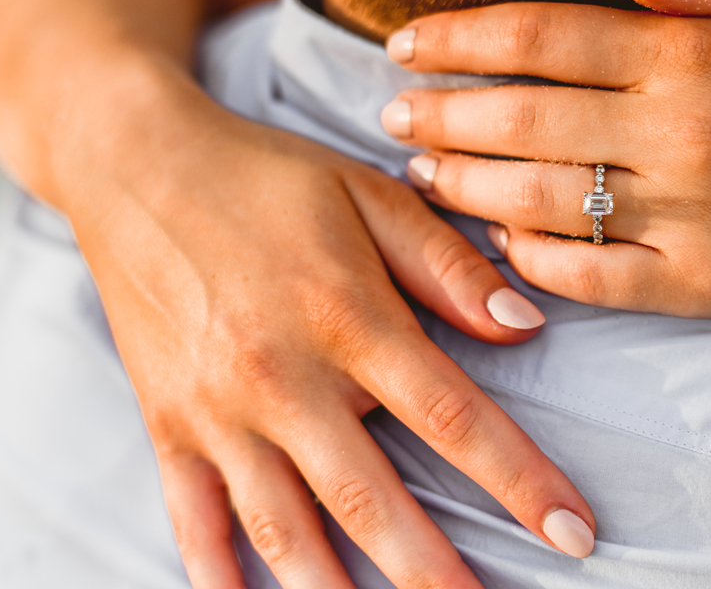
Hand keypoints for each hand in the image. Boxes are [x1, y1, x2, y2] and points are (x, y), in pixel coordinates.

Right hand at [68, 81, 595, 588]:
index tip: (573, 532)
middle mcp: (283, 378)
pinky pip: (197, 521)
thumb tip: (526, 327)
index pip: (453, 417)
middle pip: (373, 500)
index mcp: (348, 317)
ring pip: (288, 532)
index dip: (520, 482)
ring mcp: (218, 412)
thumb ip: (449, 266)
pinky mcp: (169, 426)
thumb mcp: (371, 194)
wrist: (137, 163)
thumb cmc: (268, 176)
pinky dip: (225, 576)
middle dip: (437, 572)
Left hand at [382, 0, 710, 325]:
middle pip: (519, 115)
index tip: (405, 42)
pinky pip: (585, 277)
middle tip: (389, 114)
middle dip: (436, 113)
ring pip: (535, 198)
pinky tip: (497, 243)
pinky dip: (529, 261)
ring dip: (461, 186)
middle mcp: (680, 129)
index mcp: (694, 53)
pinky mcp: (699, 286)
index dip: (457, 36)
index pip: (541, 35)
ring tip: (420, 175)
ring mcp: (687, 212)